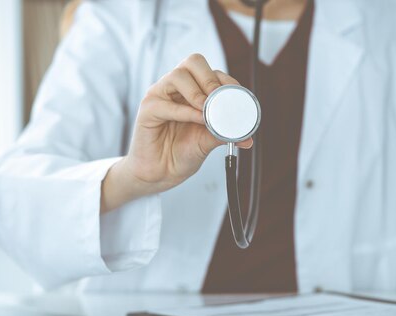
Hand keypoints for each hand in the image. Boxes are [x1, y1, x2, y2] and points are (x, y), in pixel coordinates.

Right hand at [101, 54, 251, 211]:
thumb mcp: (208, 141)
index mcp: (191, 90)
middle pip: (192, 62)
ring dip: (196, 92)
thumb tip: (247, 138)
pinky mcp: (147, 110)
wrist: (162, 174)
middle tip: (219, 99)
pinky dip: (185, 112)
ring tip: (206, 111)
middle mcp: (175, 88)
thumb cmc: (182, 152)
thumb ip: (225, 134)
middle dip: (210, 78)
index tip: (236, 96)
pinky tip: (198, 120)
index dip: (225, 80)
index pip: (210, 71)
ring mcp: (159, 96)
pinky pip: (165, 104)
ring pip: (177, 76)